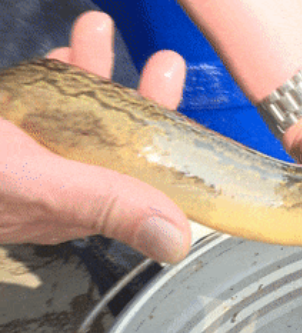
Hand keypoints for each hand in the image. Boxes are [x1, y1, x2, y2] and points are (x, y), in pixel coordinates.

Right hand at [0, 11, 190, 262]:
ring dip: (93, 71)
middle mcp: (50, 183)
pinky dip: (49, 72)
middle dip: (140, 99)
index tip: (191, 119)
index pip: (137, 183)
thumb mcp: (39, 183)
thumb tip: (177, 242)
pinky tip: (61, 50)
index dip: (169, 151)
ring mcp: (20, 154)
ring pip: (71, 111)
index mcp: (69, 205)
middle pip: (111, 141)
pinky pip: (30, 99)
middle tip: (164, 61)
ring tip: (100, 31)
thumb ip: (105, 204)